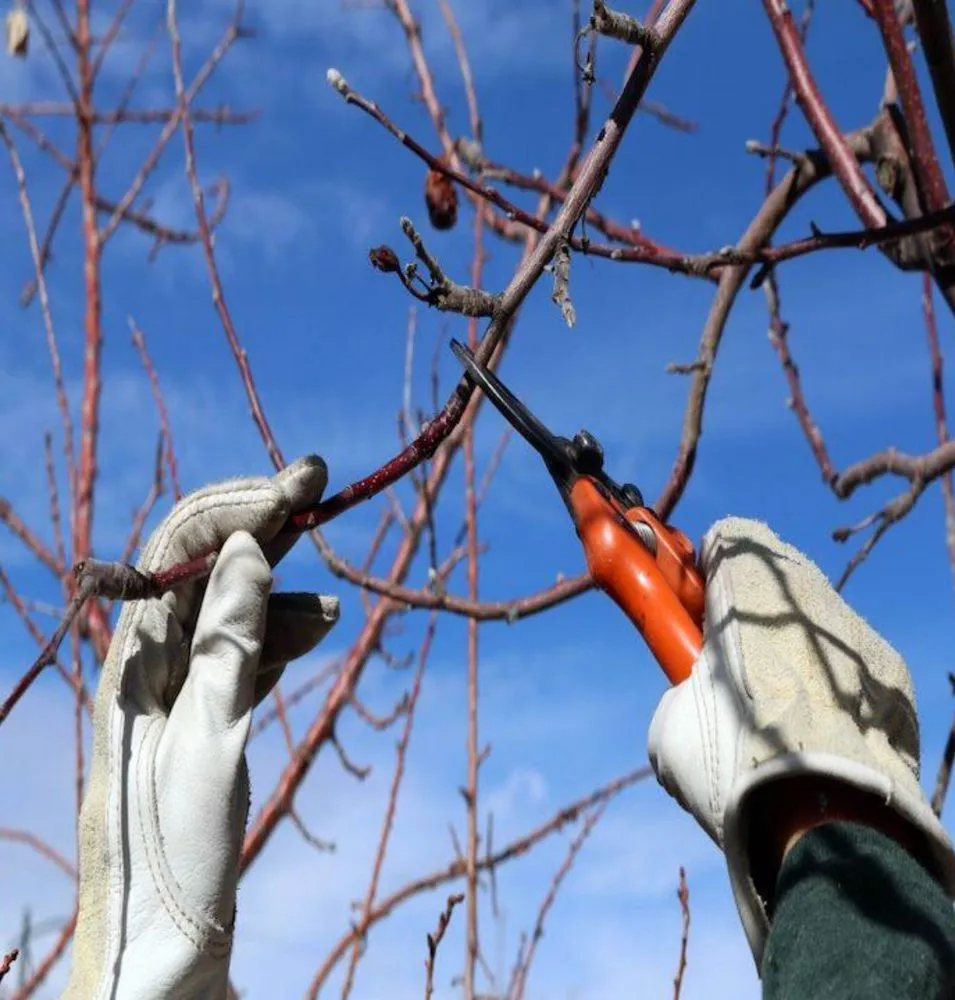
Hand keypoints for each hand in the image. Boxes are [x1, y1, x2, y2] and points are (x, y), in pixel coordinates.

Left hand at [62, 457, 338, 999]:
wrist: (159, 948)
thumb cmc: (174, 854)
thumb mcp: (211, 741)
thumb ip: (229, 642)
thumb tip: (250, 549)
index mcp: (133, 659)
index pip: (183, 548)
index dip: (243, 505)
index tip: (304, 483)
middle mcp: (148, 661)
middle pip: (205, 564)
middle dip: (262, 521)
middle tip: (319, 485)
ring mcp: (177, 688)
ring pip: (230, 606)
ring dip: (281, 585)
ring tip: (335, 596)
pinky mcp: (204, 716)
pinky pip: (244, 652)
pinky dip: (282, 632)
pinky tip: (320, 628)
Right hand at [647, 516, 954, 967]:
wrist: (828, 826)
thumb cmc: (736, 766)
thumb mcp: (672, 721)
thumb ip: (682, 682)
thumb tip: (695, 692)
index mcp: (748, 593)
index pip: (730, 535)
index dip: (707, 561)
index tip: (693, 590)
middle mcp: (811, 599)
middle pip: (777, 570)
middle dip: (750, 598)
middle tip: (727, 645)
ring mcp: (860, 635)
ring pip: (817, 614)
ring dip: (791, 638)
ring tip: (774, 695)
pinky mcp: (895, 675)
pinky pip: (852, 657)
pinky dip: (830, 677)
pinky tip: (817, 723)